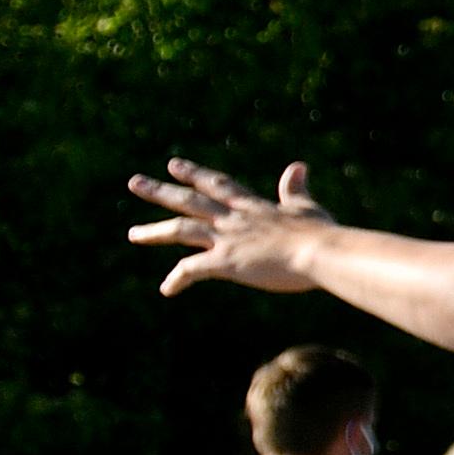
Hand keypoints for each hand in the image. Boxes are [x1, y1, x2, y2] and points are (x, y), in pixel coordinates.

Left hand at [128, 156, 336, 296]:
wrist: (321, 254)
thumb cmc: (321, 234)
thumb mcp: (306, 208)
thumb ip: (295, 190)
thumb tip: (298, 166)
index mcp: (253, 207)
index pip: (217, 185)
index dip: (195, 174)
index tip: (174, 165)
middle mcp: (234, 219)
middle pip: (189, 201)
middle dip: (161, 191)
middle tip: (135, 183)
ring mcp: (227, 239)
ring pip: (181, 229)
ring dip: (155, 231)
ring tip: (132, 234)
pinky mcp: (226, 262)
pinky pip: (192, 269)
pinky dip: (177, 279)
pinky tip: (167, 289)